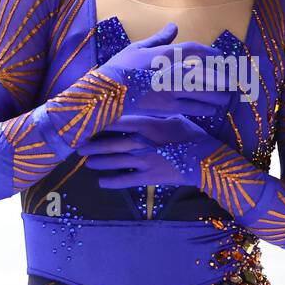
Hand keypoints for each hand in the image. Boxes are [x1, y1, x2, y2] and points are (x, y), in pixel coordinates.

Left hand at [74, 113, 220, 188]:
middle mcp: (141, 143)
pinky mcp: (149, 177)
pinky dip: (112, 182)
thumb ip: (157, 113)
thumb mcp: (175, 118)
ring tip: (87, 162)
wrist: (206, 159)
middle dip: (93, 145)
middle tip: (79, 146)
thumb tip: (147, 101)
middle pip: (111, 143)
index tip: (88, 122)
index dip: (101, 122)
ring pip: (115, 162)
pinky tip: (101, 182)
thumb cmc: (192, 135)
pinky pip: (125, 180)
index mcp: (147, 125)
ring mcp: (144, 161)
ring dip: (99, 162)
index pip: (118, 122)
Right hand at [95, 22, 232, 117]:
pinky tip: (211, 109)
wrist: (106, 93)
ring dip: (218, 96)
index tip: (220, 55)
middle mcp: (171, 73)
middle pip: (207, 75)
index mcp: (163, 55)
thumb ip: (159, 38)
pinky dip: (206, 109)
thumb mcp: (138, 48)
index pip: (194, 50)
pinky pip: (194, 109)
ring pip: (204, 95)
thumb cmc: (119, 68)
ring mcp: (170, 92)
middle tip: (233, 81)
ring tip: (226, 97)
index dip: (210, 52)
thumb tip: (174, 26)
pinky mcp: (167, 109)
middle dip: (222, 79)